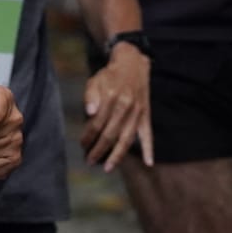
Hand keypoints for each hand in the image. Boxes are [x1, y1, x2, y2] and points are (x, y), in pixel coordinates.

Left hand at [82, 43, 151, 171]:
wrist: (133, 64)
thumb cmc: (110, 75)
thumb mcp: (95, 80)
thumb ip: (90, 96)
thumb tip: (89, 113)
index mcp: (111, 97)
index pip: (96, 124)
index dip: (88, 136)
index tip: (82, 145)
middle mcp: (125, 106)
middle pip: (110, 135)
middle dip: (98, 150)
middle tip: (89, 161)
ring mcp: (137, 113)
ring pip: (127, 139)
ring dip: (117, 156)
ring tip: (107, 168)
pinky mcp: (146, 116)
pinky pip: (148, 135)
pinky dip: (149, 149)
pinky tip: (148, 163)